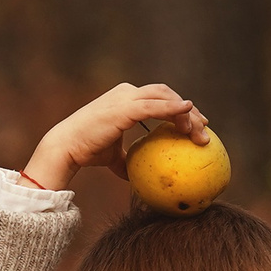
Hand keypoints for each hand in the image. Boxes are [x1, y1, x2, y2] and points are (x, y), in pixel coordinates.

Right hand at [21, 83, 208, 192]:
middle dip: (188, 109)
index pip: (158, 98)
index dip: (178, 107)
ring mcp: (125, 98)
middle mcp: (127, 93)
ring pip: (166, 98)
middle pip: (166, 94)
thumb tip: (137, 176)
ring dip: (187, 113)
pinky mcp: (124, 108)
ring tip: (200, 130)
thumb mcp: (112, 156)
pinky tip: (189, 113)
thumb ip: (126, 160)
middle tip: (204, 126)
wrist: (66, 148)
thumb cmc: (86, 151)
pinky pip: (155, 106)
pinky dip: (173, 108)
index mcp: (125, 99)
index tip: (194, 123)